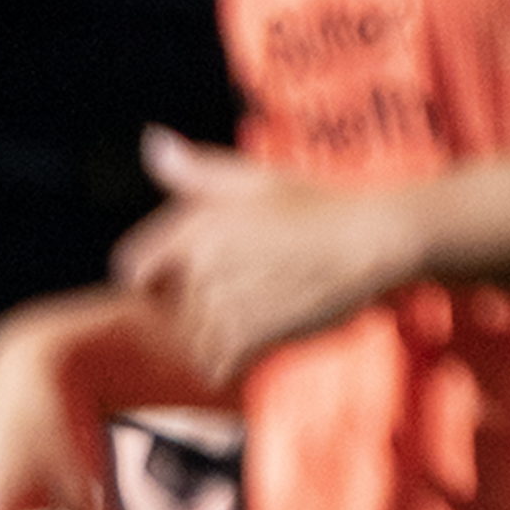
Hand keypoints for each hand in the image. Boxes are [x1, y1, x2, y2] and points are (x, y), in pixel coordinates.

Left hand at [113, 127, 430, 384]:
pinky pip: (216, 368)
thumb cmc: (321, 206)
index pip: (133, 268)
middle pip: (171, 312)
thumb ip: (196, 170)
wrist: (377, 240)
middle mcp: (200, 262)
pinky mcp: (249, 335)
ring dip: (222, 342)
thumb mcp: (255, 179)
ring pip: (194, 343)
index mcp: (193, 225)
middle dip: (200, 314)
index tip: (179, 287)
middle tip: (253, 297)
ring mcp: (223, 299)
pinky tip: (263, 347)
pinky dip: (234, 367)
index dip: (151, 282)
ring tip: (265, 316)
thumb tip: (151, 141)